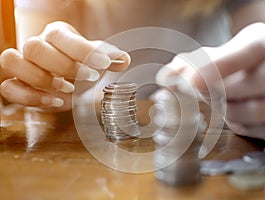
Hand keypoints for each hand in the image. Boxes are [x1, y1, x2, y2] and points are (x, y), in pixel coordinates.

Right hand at [0, 21, 129, 111]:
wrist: (65, 78)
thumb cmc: (80, 65)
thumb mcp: (95, 60)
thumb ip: (108, 57)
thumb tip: (124, 59)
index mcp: (56, 35)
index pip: (60, 35)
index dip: (81, 49)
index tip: (104, 64)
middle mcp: (35, 45)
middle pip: (34, 47)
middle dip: (64, 66)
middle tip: (90, 78)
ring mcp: (22, 64)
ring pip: (12, 61)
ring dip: (41, 78)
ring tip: (68, 89)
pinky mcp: (16, 84)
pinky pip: (8, 88)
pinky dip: (30, 97)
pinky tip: (54, 102)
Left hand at [156, 23, 264, 141]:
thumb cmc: (235, 62)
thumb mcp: (214, 54)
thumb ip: (190, 64)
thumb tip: (169, 78)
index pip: (251, 49)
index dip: (221, 66)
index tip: (192, 81)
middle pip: (263, 81)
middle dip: (225, 94)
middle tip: (202, 97)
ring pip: (264, 109)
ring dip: (232, 114)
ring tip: (217, 108)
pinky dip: (248, 128)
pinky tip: (235, 120)